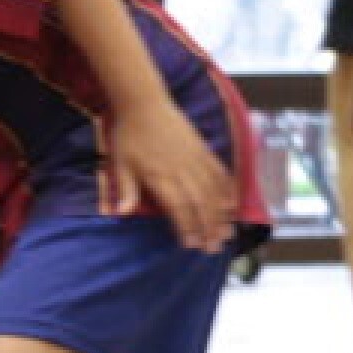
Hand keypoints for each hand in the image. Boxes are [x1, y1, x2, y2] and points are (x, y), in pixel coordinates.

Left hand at [108, 99, 235, 252]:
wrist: (144, 103)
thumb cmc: (128, 135)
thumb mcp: (119, 163)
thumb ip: (125, 189)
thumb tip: (121, 212)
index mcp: (161, 176)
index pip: (179, 208)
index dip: (188, 228)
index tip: (193, 245)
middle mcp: (183, 171)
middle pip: (201, 204)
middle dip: (209, 228)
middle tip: (216, 248)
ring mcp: (196, 160)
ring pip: (214, 192)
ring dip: (222, 214)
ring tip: (229, 233)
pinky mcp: (204, 150)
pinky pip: (221, 173)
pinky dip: (229, 189)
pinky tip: (233, 204)